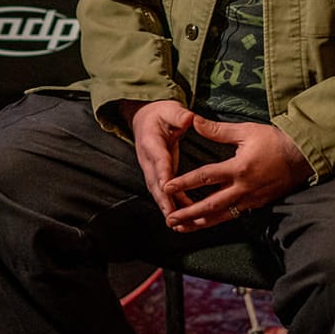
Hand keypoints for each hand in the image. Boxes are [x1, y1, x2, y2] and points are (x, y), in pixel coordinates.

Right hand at [126, 99, 199, 220]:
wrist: (145, 118)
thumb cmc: (161, 113)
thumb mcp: (169, 109)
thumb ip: (179, 114)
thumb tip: (189, 118)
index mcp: (151, 142)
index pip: (158, 160)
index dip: (162, 174)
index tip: (167, 188)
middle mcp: (148, 159)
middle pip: (155, 183)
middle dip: (163, 201)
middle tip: (172, 216)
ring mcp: (151, 169)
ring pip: (158, 191)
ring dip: (167, 208)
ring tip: (178, 224)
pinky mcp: (157, 175)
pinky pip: (164, 192)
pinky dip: (172, 205)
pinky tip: (184, 217)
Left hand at [160, 116, 312, 232]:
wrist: (303, 156)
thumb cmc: (274, 141)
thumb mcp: (246, 131)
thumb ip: (217, 130)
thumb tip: (194, 121)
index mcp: (239, 168)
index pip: (206, 178)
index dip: (184, 183)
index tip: (166, 188)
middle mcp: (244, 188)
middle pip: (211, 205)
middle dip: (188, 213)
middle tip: (169, 219)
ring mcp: (251, 199)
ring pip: (221, 216)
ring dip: (200, 223)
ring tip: (181, 228)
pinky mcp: (258, 204)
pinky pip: (234, 215)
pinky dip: (217, 221)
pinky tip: (204, 224)